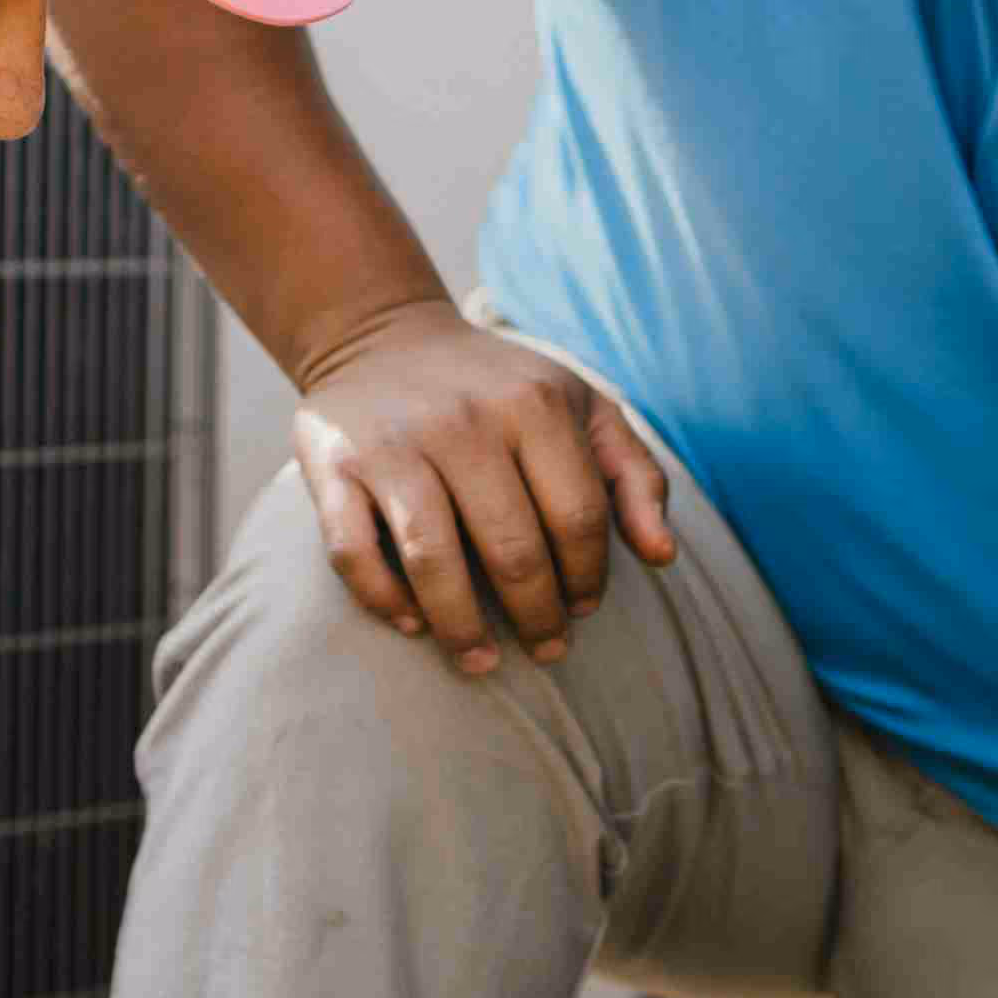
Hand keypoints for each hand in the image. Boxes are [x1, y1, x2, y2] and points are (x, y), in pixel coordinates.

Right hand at [286, 299, 675, 674]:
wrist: (383, 336)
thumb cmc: (500, 389)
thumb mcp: (582, 407)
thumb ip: (634, 475)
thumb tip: (663, 557)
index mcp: (534, 403)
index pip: (577, 518)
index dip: (588, 576)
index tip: (583, 607)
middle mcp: (463, 420)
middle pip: (512, 550)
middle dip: (537, 616)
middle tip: (546, 649)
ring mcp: (393, 444)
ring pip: (432, 561)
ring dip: (462, 628)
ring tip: (481, 661)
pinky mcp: (334, 467)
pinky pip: (353, 553)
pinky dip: (384, 599)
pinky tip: (412, 623)